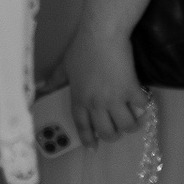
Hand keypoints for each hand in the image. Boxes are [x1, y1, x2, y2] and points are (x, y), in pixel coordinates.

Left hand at [62, 26, 146, 147]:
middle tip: (117, 129)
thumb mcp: (65, 65)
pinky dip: (143, 108)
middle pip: (107, 131)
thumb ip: (54, 79)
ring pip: (126, 125)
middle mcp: (96, 103)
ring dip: (131, 125)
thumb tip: (41, 87)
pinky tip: (141, 102)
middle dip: (113, 135)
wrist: (102, 35)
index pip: (82, 125)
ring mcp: (114, 99)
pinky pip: (142, 108)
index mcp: (79, 98)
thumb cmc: (82, 48)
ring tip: (132, 118)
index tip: (93, 147)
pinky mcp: (131, 91)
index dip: (87, 138)